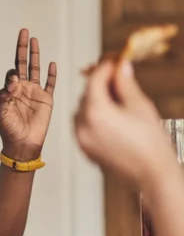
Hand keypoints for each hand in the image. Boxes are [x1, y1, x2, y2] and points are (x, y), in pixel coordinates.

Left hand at [0, 29, 57, 159]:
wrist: (22, 143)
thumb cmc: (7, 128)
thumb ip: (3, 94)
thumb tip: (13, 80)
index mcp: (10, 90)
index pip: (12, 73)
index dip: (13, 75)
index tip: (14, 85)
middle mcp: (23, 88)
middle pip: (22, 63)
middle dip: (23, 48)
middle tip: (24, 31)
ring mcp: (35, 92)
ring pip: (36, 68)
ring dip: (35, 54)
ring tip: (34, 40)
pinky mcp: (47, 99)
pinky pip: (50, 83)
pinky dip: (51, 73)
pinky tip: (51, 63)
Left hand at [74, 59, 176, 190]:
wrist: (153, 177)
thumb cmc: (152, 142)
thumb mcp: (140, 106)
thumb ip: (125, 84)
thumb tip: (121, 66)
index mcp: (95, 111)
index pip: (95, 79)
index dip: (105, 66)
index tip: (115, 58)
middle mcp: (82, 124)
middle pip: (87, 94)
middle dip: (101, 83)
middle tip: (117, 74)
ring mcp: (80, 138)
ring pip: (82, 109)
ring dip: (96, 99)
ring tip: (117, 96)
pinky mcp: (84, 149)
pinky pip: (83, 125)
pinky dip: (93, 116)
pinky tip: (111, 115)